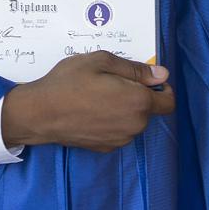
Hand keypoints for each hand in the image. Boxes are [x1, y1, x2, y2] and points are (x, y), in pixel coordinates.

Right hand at [0, 51, 173, 151]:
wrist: (40, 113)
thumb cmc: (69, 82)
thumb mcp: (101, 61)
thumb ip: (135, 69)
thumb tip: (162, 75)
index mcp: (138, 101)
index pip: (169, 101)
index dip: (162, 88)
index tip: (146, 79)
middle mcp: (134, 125)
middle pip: (150, 110)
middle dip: (139, 96)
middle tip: (112, 82)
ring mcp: (120, 139)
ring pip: (134, 121)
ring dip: (125, 109)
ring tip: (99, 95)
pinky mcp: (106, 147)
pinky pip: (119, 131)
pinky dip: (113, 121)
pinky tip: (92, 111)